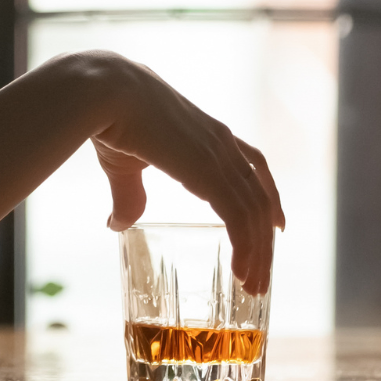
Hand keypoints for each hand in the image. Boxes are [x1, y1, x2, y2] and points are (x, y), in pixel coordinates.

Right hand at [84, 54, 285, 293]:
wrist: (105, 93)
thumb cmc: (110, 117)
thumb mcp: (124, 165)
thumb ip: (129, 195)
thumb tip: (118, 226)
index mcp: (206, 134)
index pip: (252, 165)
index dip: (267, 193)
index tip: (275, 223)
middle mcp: (221, 143)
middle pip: (260, 196)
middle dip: (263, 239)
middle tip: (260, 276)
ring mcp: (219, 156)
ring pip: (255, 212)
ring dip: (258, 253)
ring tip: (253, 286)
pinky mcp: (209, 171)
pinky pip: (240, 217)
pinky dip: (246, 248)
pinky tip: (243, 273)